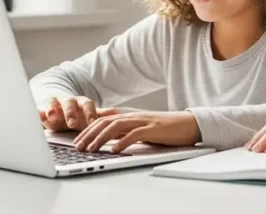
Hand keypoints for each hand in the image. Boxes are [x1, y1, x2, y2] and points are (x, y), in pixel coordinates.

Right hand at [38, 96, 115, 130]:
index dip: (90, 112)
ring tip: (52, 117)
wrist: (57, 109)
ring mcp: (53, 104)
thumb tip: (118, 113)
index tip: (92, 121)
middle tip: (72, 123)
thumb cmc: (76, 114)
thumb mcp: (88, 115)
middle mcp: (67, 101)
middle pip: (69, 103)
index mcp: (81, 103)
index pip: (87, 104)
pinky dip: (37, 112)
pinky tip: (35, 115)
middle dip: (70, 112)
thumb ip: (100, 114)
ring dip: (52, 109)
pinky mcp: (41, 109)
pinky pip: (37, 109)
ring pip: (52, 102)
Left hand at [74, 111, 201, 152]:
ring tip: (91, 149)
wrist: (188, 124)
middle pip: (105, 122)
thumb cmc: (165, 129)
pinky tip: (115, 150)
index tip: (77, 140)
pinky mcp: (153, 129)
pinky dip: (123, 142)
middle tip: (78, 146)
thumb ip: (125, 131)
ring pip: (116, 126)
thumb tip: (108, 138)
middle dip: (88, 134)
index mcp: (129, 116)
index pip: (103, 120)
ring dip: (101, 138)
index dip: (88, 129)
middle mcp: (134, 116)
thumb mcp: (141, 129)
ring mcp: (143, 121)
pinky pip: (135, 134)